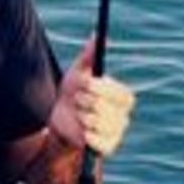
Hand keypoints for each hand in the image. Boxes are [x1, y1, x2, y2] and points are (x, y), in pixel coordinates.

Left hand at [50, 36, 135, 156]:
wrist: (59, 123)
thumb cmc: (72, 96)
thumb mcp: (77, 74)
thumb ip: (88, 56)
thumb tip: (96, 35)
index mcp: (120, 98)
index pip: (124, 95)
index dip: (105, 90)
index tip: (87, 84)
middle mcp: (122, 115)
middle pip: (112, 109)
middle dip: (89, 103)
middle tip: (77, 100)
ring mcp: (116, 133)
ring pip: (104, 125)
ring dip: (84, 118)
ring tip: (77, 115)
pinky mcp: (107, 148)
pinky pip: (101, 143)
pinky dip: (88, 136)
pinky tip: (82, 132)